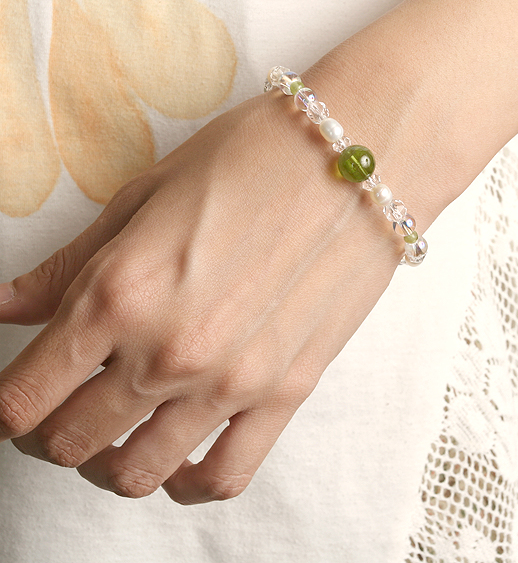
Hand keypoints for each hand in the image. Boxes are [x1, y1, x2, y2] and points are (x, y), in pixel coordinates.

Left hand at [0, 71, 404, 503]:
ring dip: (107, 463)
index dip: (3, 407)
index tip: (11, 398)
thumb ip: (71, 266)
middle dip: (48, 434)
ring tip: (114, 432)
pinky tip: (178, 461)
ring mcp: (232, 382)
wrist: (357, 161)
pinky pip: (224, 476)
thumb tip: (9, 307)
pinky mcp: (287, 393)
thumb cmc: (252, 158)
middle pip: (71, 442)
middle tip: (59, 406)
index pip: (24, 396)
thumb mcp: (145, 195)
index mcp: (119, 293)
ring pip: (137, 473)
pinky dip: (186, 484)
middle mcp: (169, 353)